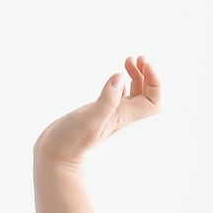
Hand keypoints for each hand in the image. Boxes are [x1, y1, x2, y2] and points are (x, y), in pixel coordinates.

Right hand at [35, 54, 163, 168]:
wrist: (56, 154)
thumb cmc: (71, 140)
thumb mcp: (89, 118)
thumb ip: (106, 99)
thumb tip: (120, 77)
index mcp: (124, 115)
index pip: (154, 101)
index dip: (155, 82)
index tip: (143, 64)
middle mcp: (121, 115)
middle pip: (148, 95)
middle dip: (148, 75)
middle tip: (137, 58)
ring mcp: (111, 114)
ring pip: (134, 94)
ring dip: (137, 76)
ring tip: (129, 60)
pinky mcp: (99, 112)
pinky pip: (119, 96)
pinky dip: (121, 82)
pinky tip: (115, 77)